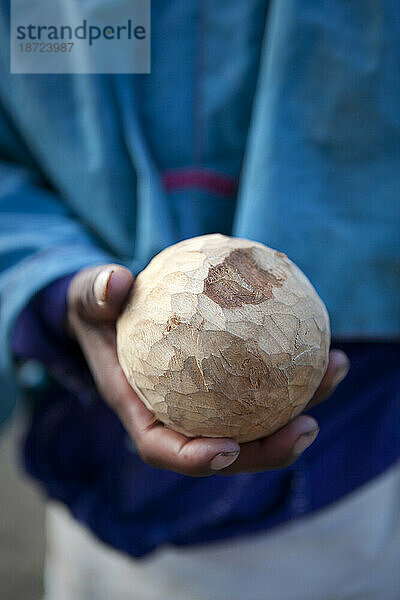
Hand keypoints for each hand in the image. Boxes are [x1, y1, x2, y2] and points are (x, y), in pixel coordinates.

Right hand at [67, 264, 349, 476]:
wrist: (114, 312)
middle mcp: (177, 413)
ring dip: (299, 406)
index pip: (163, 447)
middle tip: (308, 427)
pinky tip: (322, 343)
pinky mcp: (225, 381)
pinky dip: (292, 371)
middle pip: (225, 448)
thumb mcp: (89, 297)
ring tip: (335, 370)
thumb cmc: (99, 310)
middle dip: (268, 449)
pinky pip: (262, 384)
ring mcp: (205, 401)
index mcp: (140, 407)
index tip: (227, 448)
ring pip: (255, 420)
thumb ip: (95, 293)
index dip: (195, 458)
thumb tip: (113, 283)